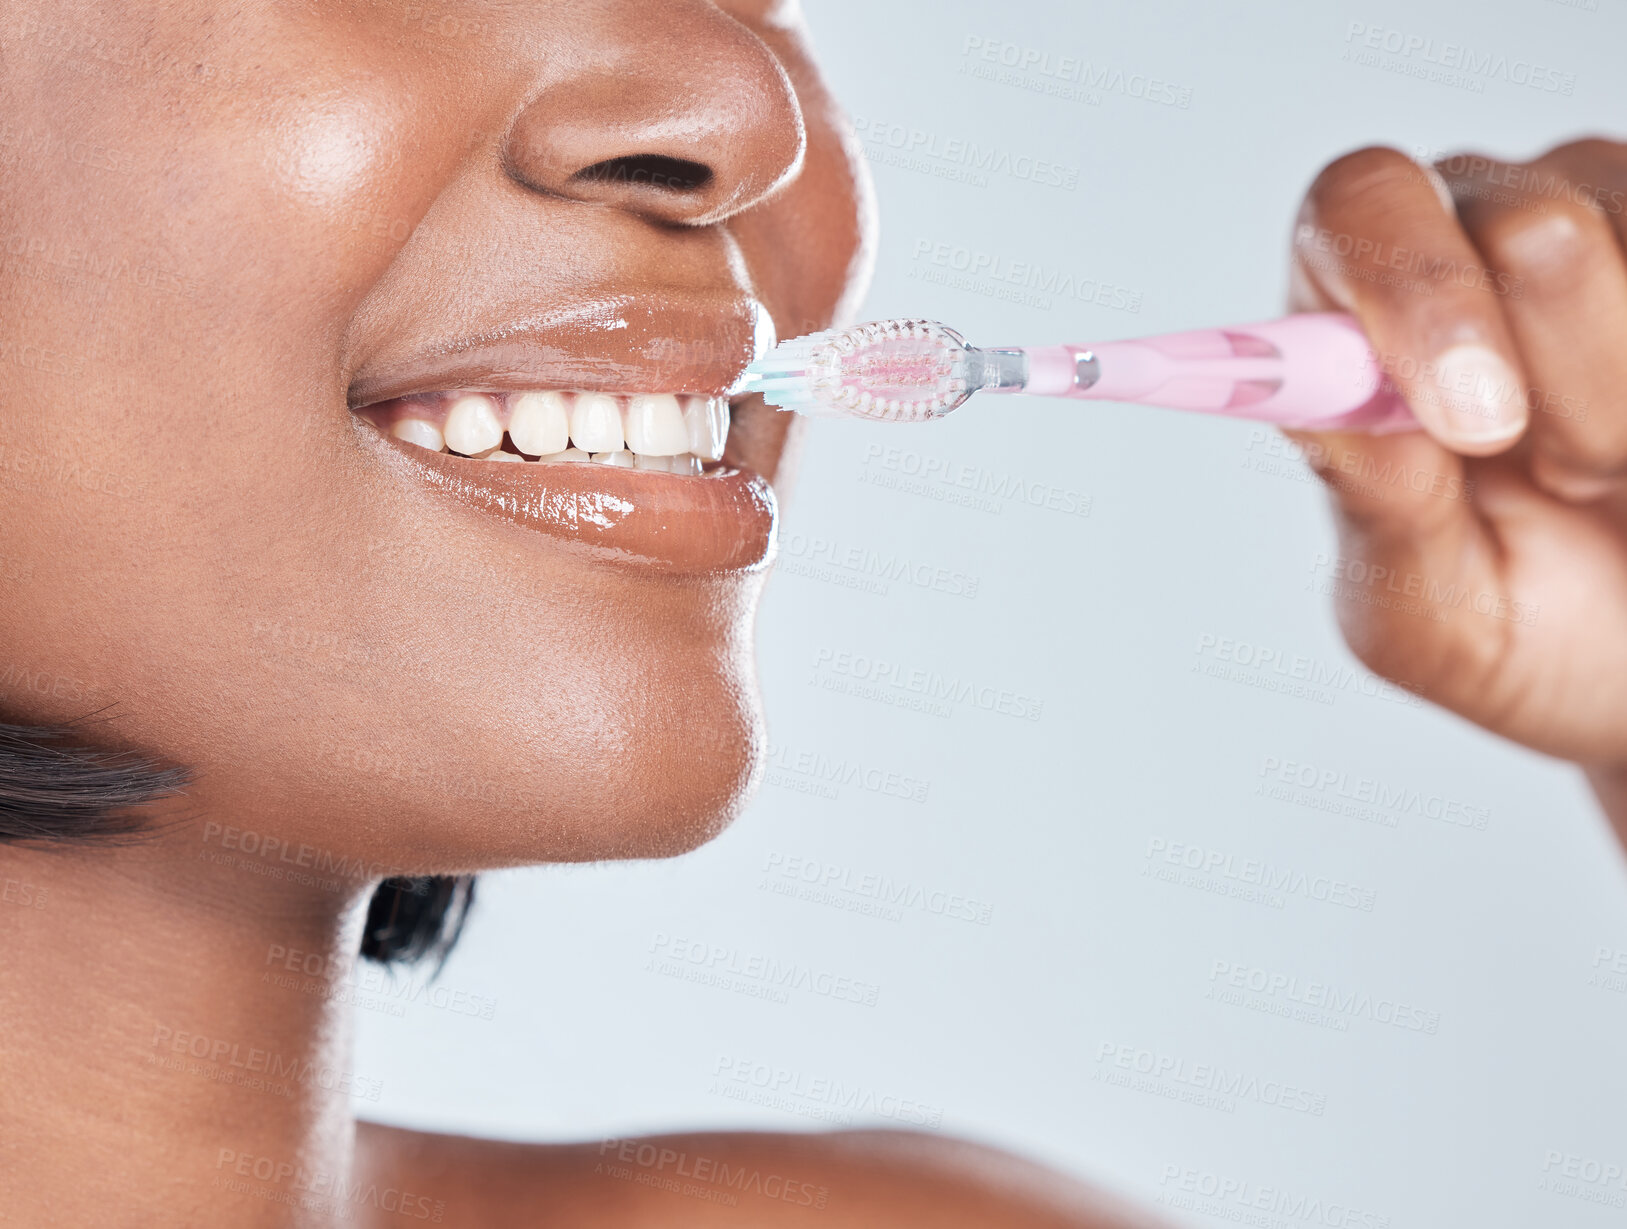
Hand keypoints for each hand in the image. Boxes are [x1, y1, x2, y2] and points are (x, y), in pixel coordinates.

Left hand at [1287, 141, 1626, 823]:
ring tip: (1605, 468)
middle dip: (1558, 383)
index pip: (1356, 205)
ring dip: (1625, 405)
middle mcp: (1478, 230)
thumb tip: (1348, 419)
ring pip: (1626, 245)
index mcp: (1360, 311)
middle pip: (1526, 224)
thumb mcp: (1426, 617)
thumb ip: (1375, 516)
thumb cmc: (1523, 624)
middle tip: (1559, 479)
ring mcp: (1610, 212)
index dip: (1415, 289)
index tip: (1475, 423)